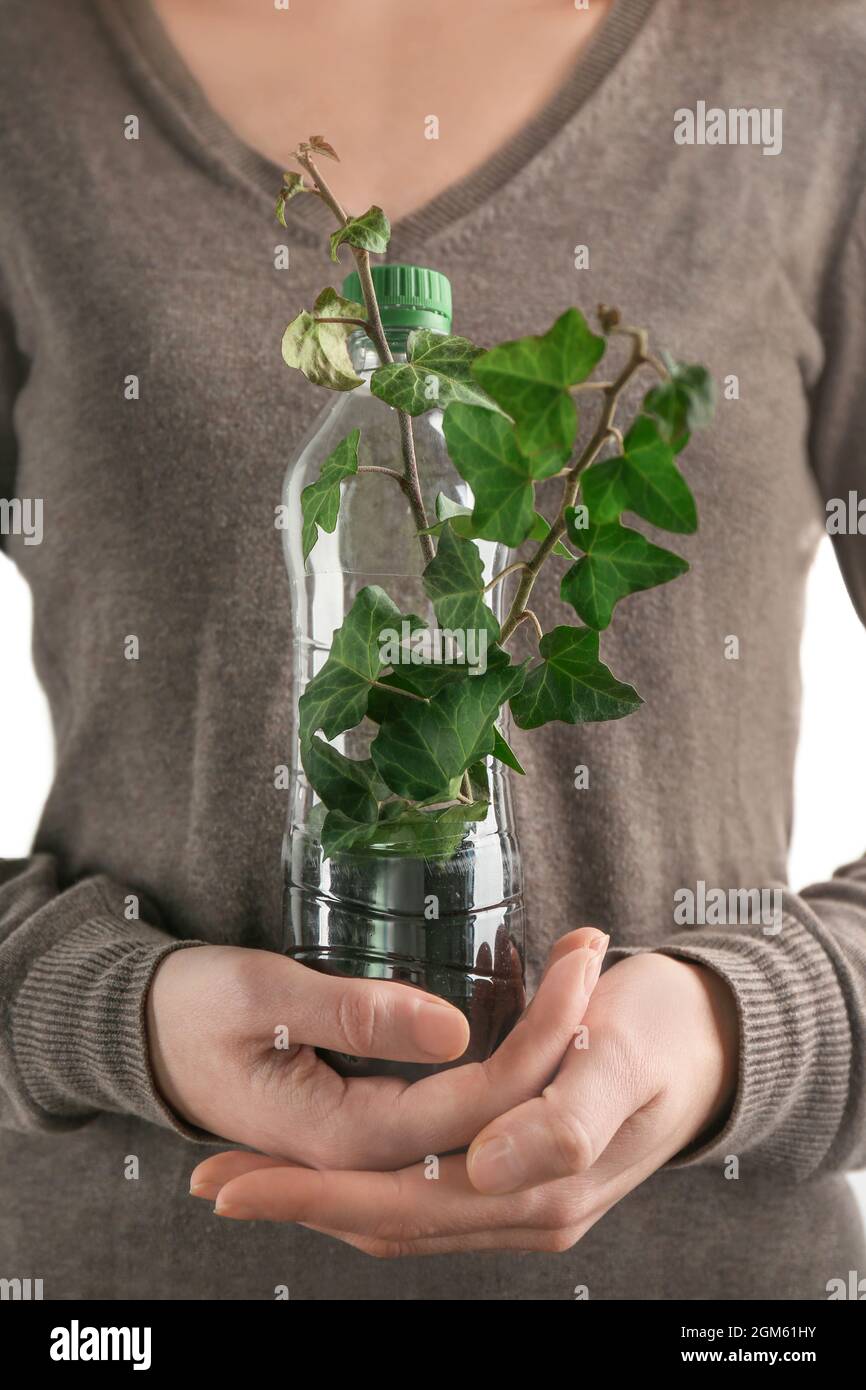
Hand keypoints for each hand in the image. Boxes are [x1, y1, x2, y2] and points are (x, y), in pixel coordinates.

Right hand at [147, 932, 605, 1174]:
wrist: (145, 1035)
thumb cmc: (193, 1006)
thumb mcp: (263, 992)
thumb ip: (355, 1013)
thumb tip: (452, 1029)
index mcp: (337, 1133)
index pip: (469, 1105)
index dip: (534, 1041)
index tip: (576, 968)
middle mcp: (363, 1157)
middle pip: (493, 1126)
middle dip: (558, 1047)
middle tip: (595, 964)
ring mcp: (368, 1151)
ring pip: (482, 1131)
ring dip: (539, 1062)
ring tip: (585, 984)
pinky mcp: (371, 1129)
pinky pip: (454, 1123)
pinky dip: (502, 1076)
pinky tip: (537, 1030)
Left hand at [187, 948, 737, 1254]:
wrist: (716, 1039)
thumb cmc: (665, 1028)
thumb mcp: (622, 1051)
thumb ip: (563, 1117)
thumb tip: (487, 1163)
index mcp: (544, 1184)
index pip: (398, 1203)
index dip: (308, 1194)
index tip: (231, 1178)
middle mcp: (530, 1211)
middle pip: (388, 1220)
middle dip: (295, 1202)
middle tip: (211, 1181)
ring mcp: (528, 1204)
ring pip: (403, 1218)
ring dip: (326, 1200)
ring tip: (254, 1177)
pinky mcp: (527, 1184)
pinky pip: (432, 1205)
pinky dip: (374, 1192)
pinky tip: (337, 1173)